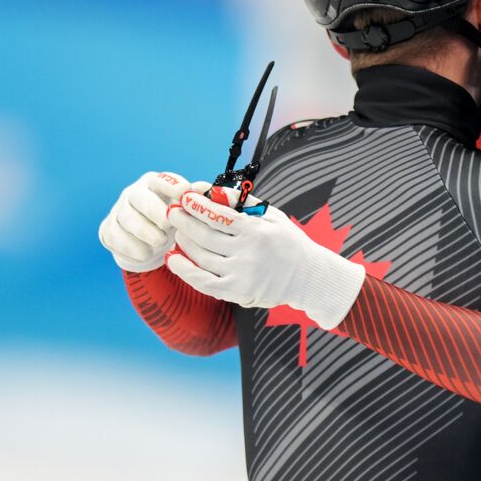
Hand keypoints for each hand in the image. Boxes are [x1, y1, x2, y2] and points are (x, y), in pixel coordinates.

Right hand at [99, 172, 196, 271]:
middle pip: (139, 197)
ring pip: (126, 218)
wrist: (148, 242)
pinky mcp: (108, 229)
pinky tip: (146, 253)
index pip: (161, 180)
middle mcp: (134, 193)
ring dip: (144, 231)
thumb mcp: (184, 210)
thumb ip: (195, 199)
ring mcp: (118, 211)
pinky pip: (116, 237)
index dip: (172, 185)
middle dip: (154, 211)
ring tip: (160, 242)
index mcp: (155, 184)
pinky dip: (132, 247)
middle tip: (168, 225)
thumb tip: (206, 188)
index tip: (183, 193)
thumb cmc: (171, 220)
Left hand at [166, 187, 365, 328]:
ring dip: (184, 242)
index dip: (197, 205)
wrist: (308, 276)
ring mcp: (242, 273)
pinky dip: (185, 270)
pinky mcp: (237, 291)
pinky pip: (203, 281)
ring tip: (176, 232)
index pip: (218, 215)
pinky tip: (173, 259)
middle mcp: (248, 252)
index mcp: (257, 230)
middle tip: (172, 212)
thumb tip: (214, 189)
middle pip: (205, 235)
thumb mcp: (272, 216)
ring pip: (201, 256)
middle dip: (184, 221)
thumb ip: (244, 202)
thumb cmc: (288, 242)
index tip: (184, 198)